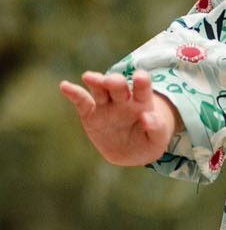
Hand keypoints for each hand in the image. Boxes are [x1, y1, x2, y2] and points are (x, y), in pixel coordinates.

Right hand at [59, 70, 177, 166]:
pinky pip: (81, 101)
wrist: (130, 153)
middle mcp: (123, 99)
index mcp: (142, 102)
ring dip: (95, 82)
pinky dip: (73, 93)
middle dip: (114, 81)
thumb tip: (147, 116)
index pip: (142, 87)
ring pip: (100, 89)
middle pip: (118, 86)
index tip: (139, 77)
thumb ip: (156, 128)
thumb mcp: (157, 140)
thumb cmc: (147, 142)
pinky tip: (65, 86)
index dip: (141, 81)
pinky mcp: (90, 113)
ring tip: (88, 76)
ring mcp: (105, 104)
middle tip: (111, 81)